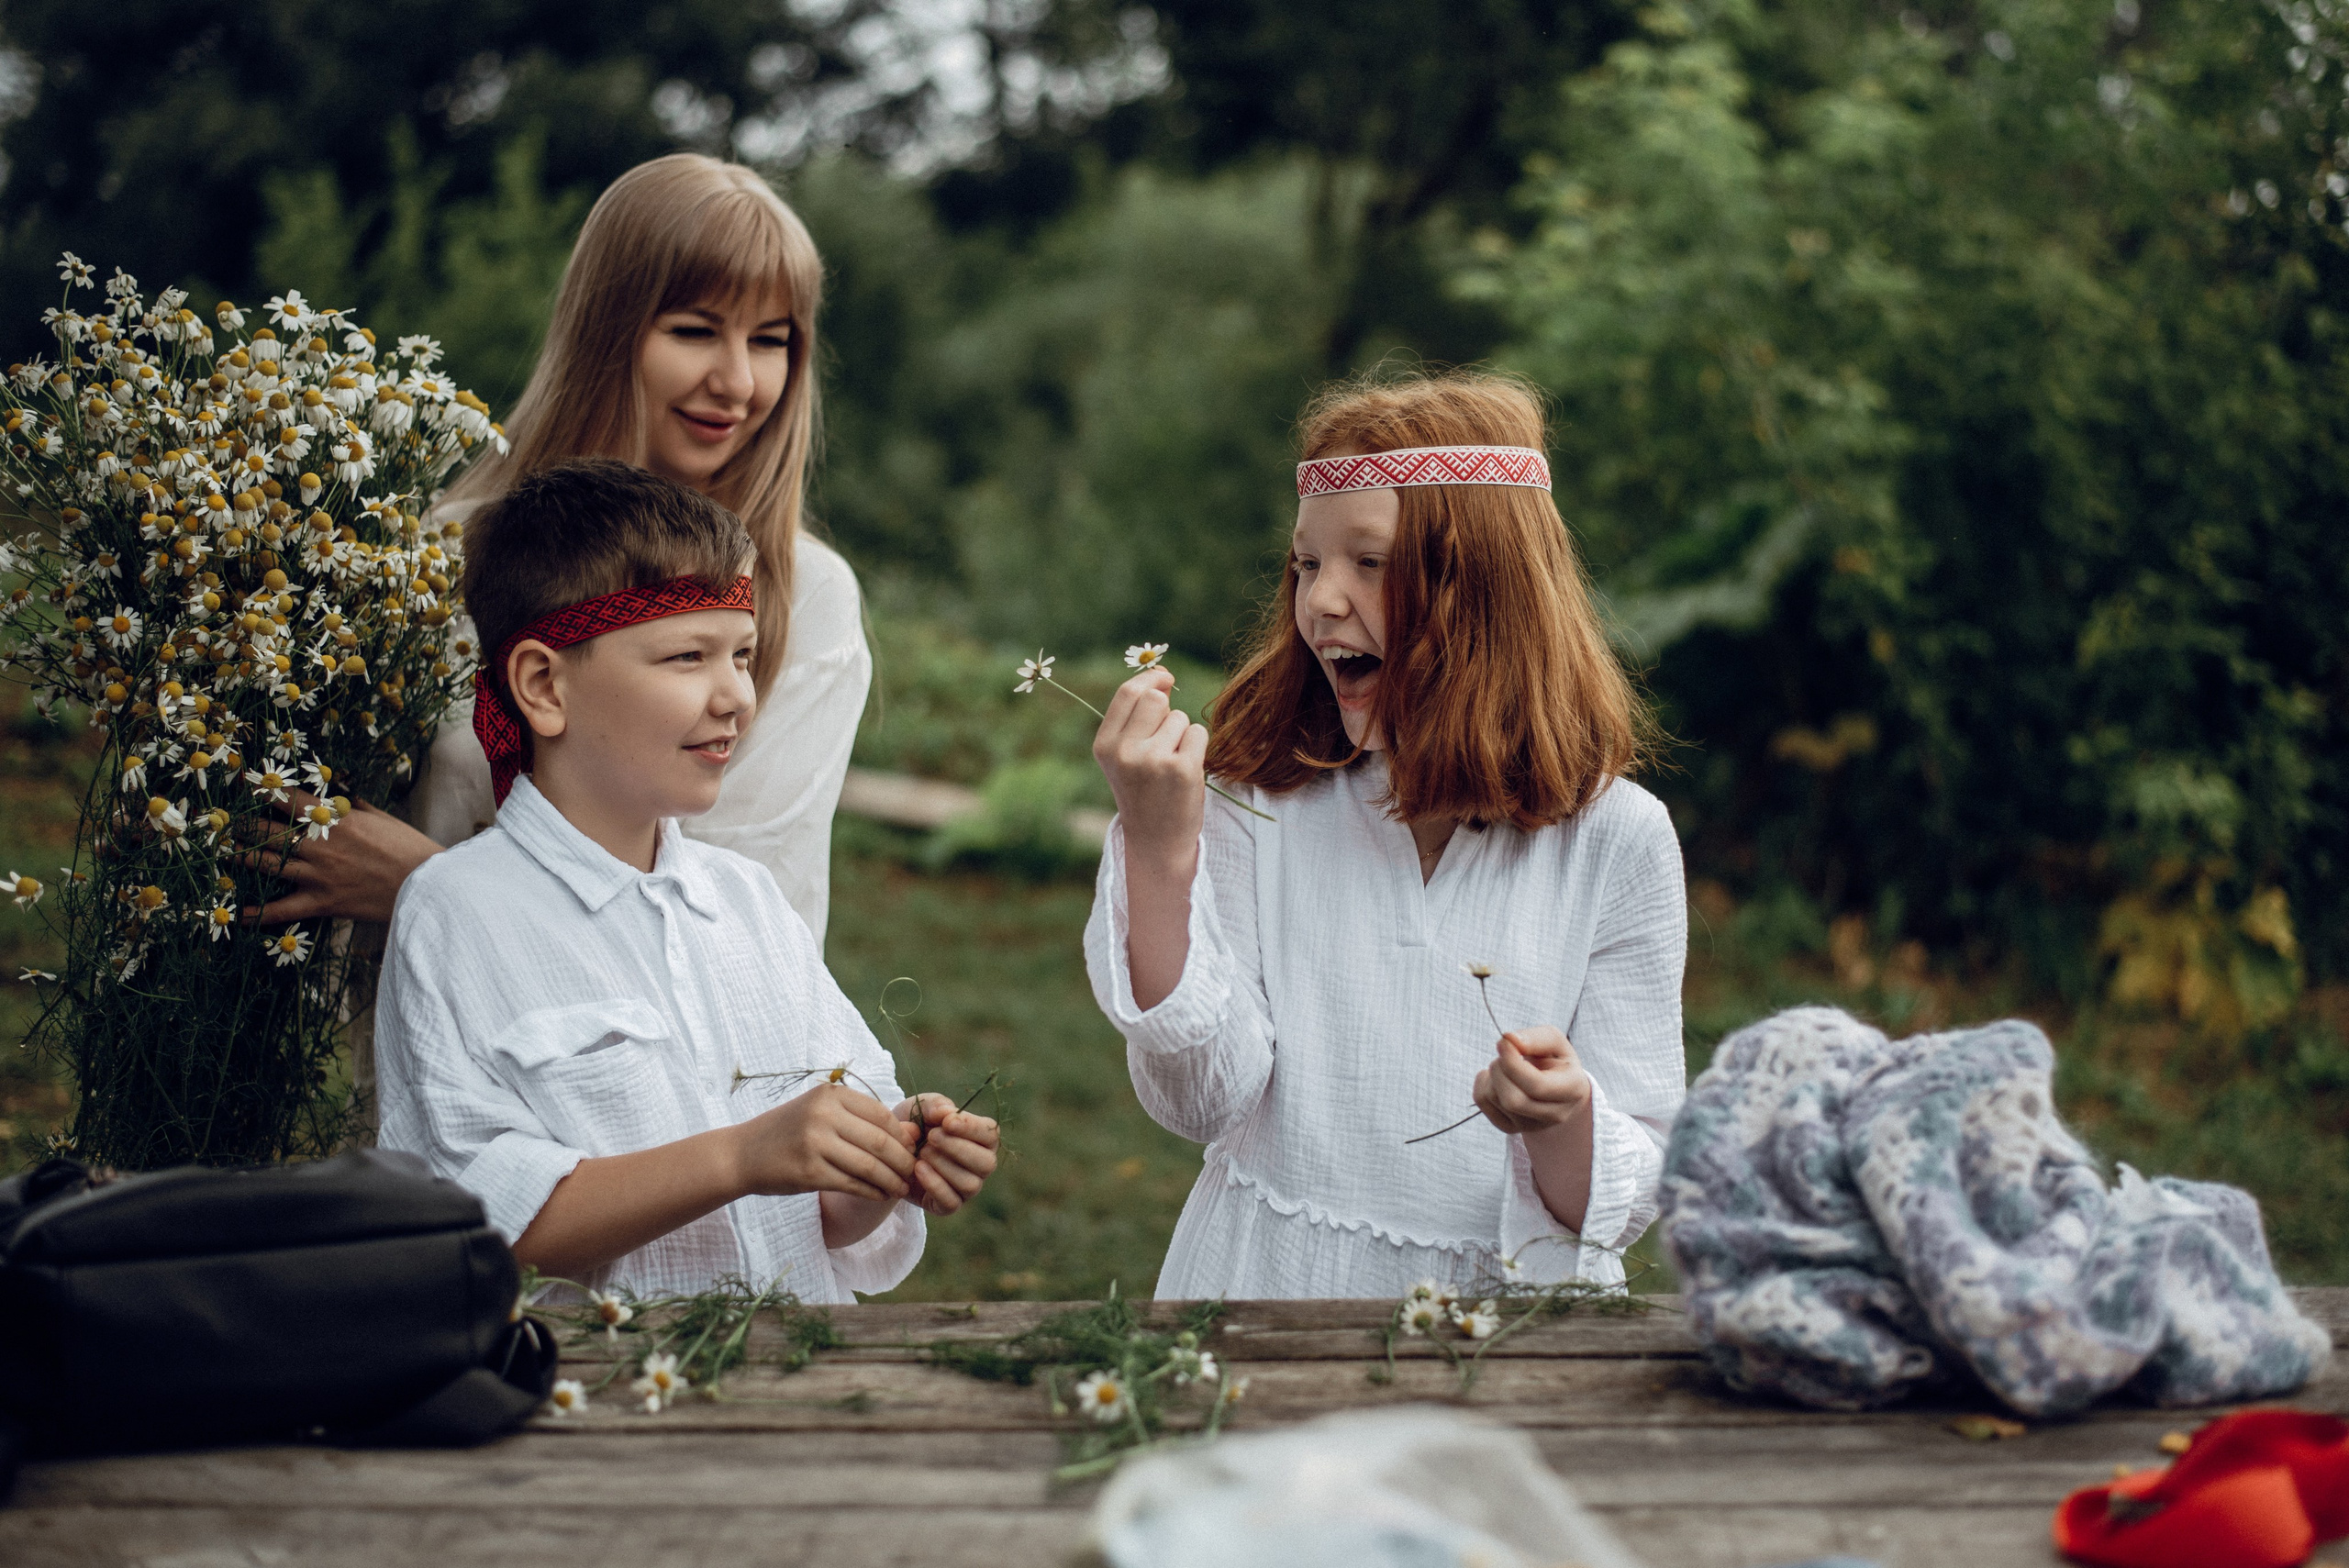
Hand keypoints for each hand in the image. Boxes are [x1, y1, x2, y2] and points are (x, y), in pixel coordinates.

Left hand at [241, 791, 440, 924]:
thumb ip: (354, 807)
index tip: (243, 783)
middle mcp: (320, 845)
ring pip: (267, 864)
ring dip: (241, 856)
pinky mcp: (323, 902)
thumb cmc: (409, 847)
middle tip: (221, 819)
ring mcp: (319, 874)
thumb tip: (339, 795)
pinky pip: (283, 910)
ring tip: (223, 851)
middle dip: (241, 823)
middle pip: (267, 830)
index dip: (261, 789)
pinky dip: (258, 914)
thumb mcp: (382, 818)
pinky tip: (237, 914)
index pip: (288, 799)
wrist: (428, 886)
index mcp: (336, 819)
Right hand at [737, 1083, 917, 1202]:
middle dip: (902, 1161)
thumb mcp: (822, 1112)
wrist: (742, 1153)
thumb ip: (863, 1120)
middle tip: (912, 1173)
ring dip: (891, 1180)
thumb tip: (912, 1133)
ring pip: (869, 1166)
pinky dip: (872, 1192)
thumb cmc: (790, 1131)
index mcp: (830, 1094)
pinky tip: (881, 1195)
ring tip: (900, 1188)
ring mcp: (814, 1143)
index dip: (902, 1136)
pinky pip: (852, 1184)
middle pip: (880, 1141)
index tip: (911, 1150)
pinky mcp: (809, 1172)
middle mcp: (823, 1115)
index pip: (881, 1115)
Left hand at [899, 1093, 1000, 1215]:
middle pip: (986, 1163)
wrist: (890, 1150)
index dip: (972, 1128)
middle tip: (931, 1137)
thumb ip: (936, 1105)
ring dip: (944, 1166)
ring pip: (970, 1184)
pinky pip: (951, 1202)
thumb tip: (947, 1112)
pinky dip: (935, 1185)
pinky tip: (918, 1169)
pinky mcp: (949, 1205)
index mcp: (982, 1139)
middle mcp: (980, 1165)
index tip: (947, 1122)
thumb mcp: (921, 1108)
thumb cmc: (915, 1125)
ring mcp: (967, 1188)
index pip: (990, 1135)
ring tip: (922, 1153)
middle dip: (958, 1148)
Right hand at [1092, 668, 1205, 868]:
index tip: (1165, 679)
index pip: (1128, 693)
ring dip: (1182, 735)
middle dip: (1167, 711)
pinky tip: (1186, 770)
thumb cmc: (1144, 790)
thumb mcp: (1125, 754)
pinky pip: (1198, 733)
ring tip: (1172, 763)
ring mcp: (1154, 760)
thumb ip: (1137, 715)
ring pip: (1180, 718)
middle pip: (1156, 699)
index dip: (1150, 679)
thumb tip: (1162, 672)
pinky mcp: (1183, 769)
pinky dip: (1198, 747)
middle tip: (1166, 740)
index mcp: (1104, 745)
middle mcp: (1125, 752)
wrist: (1156, 839)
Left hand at [1473, 1027, 1593, 1136]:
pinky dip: (1482, 1082)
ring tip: (1507, 1065)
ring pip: (1494, 1098)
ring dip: (1492, 1073)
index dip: (1513, 1063)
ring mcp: (1531, 1126)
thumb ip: (1536, 1038)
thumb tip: (1509, 1040)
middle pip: (1512, 1100)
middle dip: (1500, 1069)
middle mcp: (1554, 1114)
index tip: (1503, 1043)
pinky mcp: (1509, 1127)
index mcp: (1572, 1090)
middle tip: (1506, 1052)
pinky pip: (1482, 1101)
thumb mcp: (1555, 1041)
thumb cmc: (1555, 1059)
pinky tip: (1498, 1078)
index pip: (1536, 1086)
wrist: (1555, 1087)